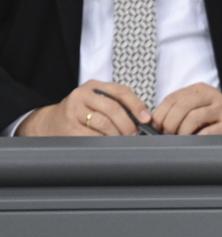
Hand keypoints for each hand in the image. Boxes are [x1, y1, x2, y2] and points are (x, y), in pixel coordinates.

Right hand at [17, 80, 150, 136]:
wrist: (53, 122)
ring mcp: (74, 110)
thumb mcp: (99, 103)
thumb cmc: (84, 114)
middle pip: (113, 108)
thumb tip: (146, 121)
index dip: (137, 105)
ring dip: (117, 135)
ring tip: (121, 140)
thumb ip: (120, 106)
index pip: (121, 91)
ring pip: (104, 123)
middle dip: (128, 125)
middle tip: (133, 135)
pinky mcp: (70, 126)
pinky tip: (108, 144)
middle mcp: (82, 95)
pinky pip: (94, 136)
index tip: (147, 119)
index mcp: (94, 86)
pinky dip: (105, 142)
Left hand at [152, 83, 221, 134]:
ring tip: (181, 138)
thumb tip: (157, 122)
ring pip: (193, 118)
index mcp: (200, 89)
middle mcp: (211, 96)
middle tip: (167, 134)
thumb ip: (182, 108)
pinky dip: (196, 138)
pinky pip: (207, 132)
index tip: (156, 126)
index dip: (160, 113)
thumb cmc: (219, 116)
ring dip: (182, 131)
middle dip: (170, 123)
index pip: (172, 98)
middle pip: (181, 107)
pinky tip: (193, 142)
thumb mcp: (200, 105)